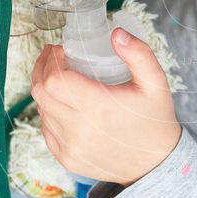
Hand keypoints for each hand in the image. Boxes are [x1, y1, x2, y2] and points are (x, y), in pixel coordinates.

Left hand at [31, 28, 181, 186]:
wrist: (155, 164)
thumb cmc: (154, 120)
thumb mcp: (155, 82)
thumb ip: (139, 54)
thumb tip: (116, 33)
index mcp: (98, 108)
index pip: (54, 79)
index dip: (51, 60)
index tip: (60, 50)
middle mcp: (79, 130)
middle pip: (41, 92)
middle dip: (42, 69)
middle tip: (54, 58)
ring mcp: (70, 148)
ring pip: (41, 110)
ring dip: (46, 90)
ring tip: (60, 79)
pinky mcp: (67, 159)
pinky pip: (46, 129)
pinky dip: (50, 112)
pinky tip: (64, 104)